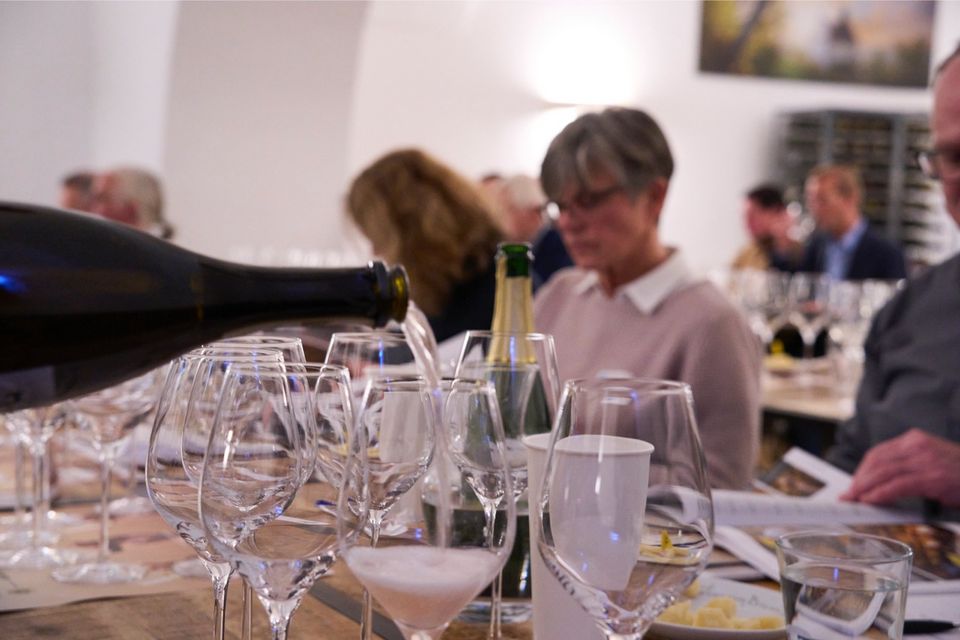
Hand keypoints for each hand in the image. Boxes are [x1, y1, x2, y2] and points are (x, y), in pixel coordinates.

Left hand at [841, 428, 959, 507]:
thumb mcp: (932, 462)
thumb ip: (908, 467)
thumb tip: (881, 484)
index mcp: (915, 439)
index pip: (879, 453)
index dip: (862, 469)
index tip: (853, 484)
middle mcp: (917, 445)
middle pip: (877, 461)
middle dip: (859, 480)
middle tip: (848, 496)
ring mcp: (925, 460)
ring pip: (883, 472)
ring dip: (864, 488)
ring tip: (855, 501)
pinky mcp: (932, 477)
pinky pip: (898, 485)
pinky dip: (880, 494)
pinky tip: (871, 501)